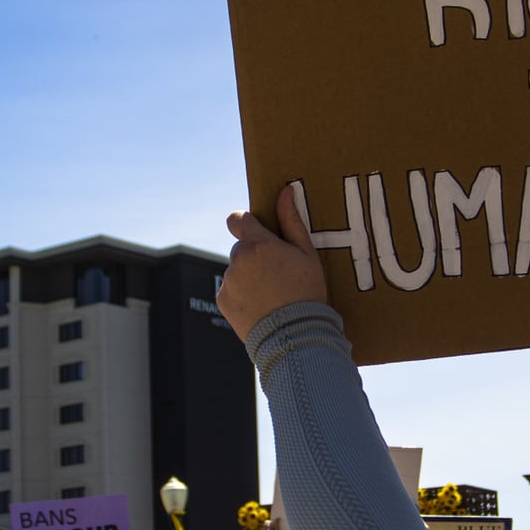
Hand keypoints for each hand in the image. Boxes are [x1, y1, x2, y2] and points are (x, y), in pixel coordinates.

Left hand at [217, 186, 327, 341]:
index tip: (256, 231)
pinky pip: (231, 289)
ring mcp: (228, 281)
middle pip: (241, 248)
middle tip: (277, 274)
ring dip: (248, 276)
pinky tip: (262, 306)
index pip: (237, 219)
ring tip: (272, 295)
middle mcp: (237, 259)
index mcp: (258, 244)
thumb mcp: (306, 255)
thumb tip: (286, 190)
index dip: (245, 222)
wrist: (294, 338)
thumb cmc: (306, 293)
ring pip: (236, 270)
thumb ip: (292, 221)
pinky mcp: (222, 301)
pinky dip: (242, 295)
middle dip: (254, 255)